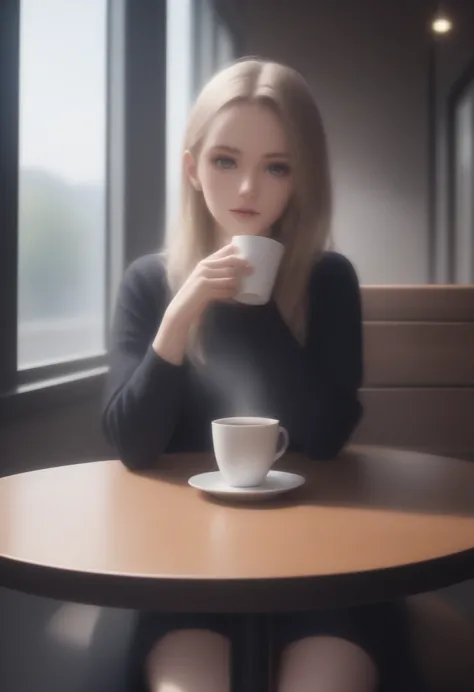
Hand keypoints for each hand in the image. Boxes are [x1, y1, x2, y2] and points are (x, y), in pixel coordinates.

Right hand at [153, 244, 251, 364]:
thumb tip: (238, 273)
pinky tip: (235, 294)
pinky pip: (224, 290)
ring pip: (228, 276)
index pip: (223, 251)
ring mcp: (204, 277)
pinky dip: (231, 292)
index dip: (236, 250)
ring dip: (238, 280)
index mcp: (205, 263)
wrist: (181, 309)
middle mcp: (204, 267)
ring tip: (244, 284)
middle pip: (229, 262)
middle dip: (242, 264)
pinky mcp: (205, 289)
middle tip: (253, 269)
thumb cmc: (196, 295)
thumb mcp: (204, 280)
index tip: (249, 253)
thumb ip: (217, 274)